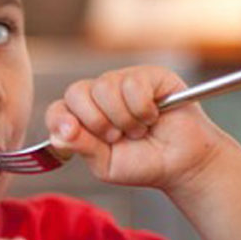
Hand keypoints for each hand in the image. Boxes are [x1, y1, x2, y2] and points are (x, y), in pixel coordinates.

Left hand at [45, 65, 229, 190]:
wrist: (182, 164)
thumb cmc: (144, 164)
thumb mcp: (106, 164)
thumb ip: (81, 147)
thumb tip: (59, 132)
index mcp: (84, 118)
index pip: (58, 109)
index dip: (61, 119)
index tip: (70, 133)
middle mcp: (100, 96)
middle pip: (76, 92)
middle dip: (96, 122)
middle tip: (117, 137)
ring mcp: (123, 82)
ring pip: (104, 87)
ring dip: (123, 118)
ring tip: (139, 130)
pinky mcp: (148, 75)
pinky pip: (132, 84)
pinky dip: (142, 109)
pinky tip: (153, 117)